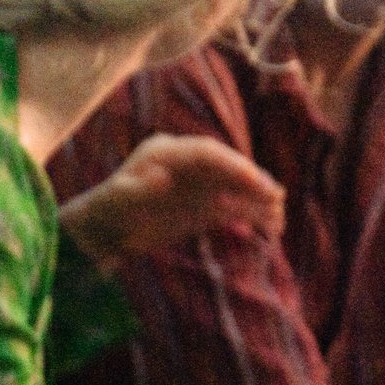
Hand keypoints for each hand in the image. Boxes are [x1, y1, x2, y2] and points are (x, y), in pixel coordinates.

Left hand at [57, 134, 284, 268]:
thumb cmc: (107, 211)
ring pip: (235, 188)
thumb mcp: (116, 201)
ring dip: (258, 200)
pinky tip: (271, 226)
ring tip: (279, 214)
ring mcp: (199, 186)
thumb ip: (136, 190)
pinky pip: (234, 209)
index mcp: (168, 153)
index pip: (206, 153)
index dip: (230, 164)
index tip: (249, 178)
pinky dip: (252, 216)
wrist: (106, 232)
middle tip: (275, 196)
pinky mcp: (205, 208)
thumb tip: (160, 177)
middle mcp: (189, 165)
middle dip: (251, 181)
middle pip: (226, 168)